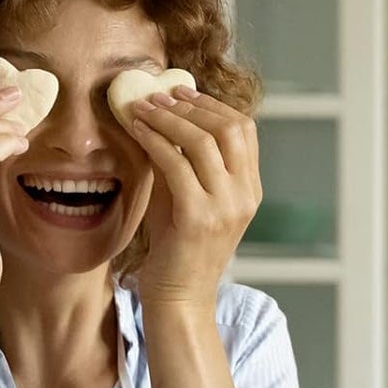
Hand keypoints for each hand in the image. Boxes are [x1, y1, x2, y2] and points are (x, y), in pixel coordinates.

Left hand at [127, 87, 261, 305]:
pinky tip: (137, 129)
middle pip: (230, 128)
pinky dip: (155, 139)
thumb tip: (161, 111)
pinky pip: (177, 162)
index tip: (180, 92)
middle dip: (191, 104)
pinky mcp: (199, 218)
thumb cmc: (177, 245)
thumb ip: (184, 157)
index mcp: (250, 191)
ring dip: (169, 117)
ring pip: (204, 140)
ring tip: (143, 107)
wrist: (179, 295)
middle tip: (158, 95)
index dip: (212, 104)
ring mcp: (226, 208)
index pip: (244, 130)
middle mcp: (244, 198)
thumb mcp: (187, 193)